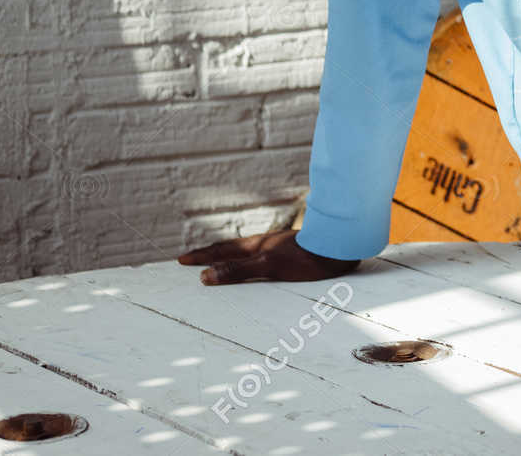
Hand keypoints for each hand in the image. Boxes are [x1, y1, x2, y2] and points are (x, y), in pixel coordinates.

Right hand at [176, 227, 361, 285]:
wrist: (339, 245)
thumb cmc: (306, 258)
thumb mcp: (268, 267)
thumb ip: (238, 271)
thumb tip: (205, 276)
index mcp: (255, 247)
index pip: (221, 251)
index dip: (201, 256)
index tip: (181, 259)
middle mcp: (264, 244)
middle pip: (232, 248)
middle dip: (211, 254)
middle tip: (194, 257)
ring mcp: (278, 246)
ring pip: (248, 251)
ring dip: (230, 256)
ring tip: (221, 259)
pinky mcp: (293, 251)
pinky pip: (263, 255)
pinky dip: (250, 260)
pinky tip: (259, 262)